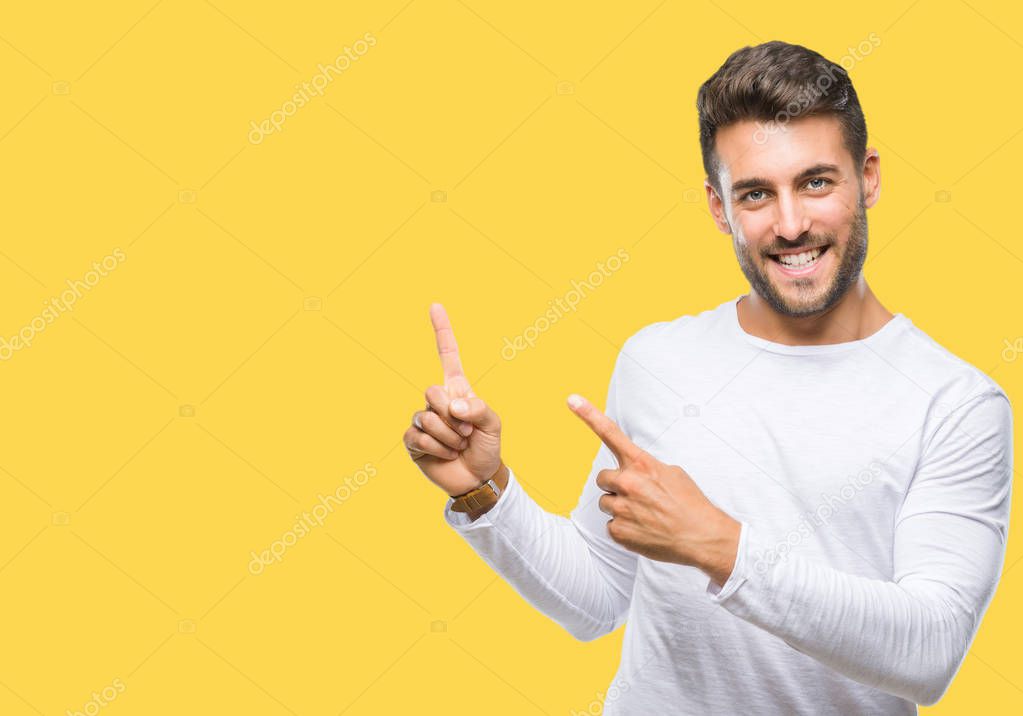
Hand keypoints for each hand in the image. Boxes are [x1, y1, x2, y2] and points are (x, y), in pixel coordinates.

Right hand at [404, 303, 502, 496]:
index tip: (435, 306)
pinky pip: (417, 437)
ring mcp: (423, 420)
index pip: (448, 355)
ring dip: (448, 437)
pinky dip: (437, 448)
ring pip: (426, 418)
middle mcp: (437, 402)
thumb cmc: (487, 448)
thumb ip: (478, 409)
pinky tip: (445, 455)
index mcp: (458, 390)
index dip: (442, 331)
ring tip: (458, 446)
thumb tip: (453, 406)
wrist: (478, 478)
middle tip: (466, 433)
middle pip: (432, 392)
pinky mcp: (412, 441)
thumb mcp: (494, 425)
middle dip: (453, 416)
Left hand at [566, 393, 739, 584]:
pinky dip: (624, 528)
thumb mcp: (672, 473)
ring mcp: (621, 508)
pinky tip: (644, 529)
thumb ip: (645, 468)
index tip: (572, 400)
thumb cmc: (690, 503)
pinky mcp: (619, 531)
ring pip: (606, 503)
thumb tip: (632, 472)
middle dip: (617, 486)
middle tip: (639, 496)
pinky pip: (611, 525)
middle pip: (604, 479)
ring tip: (646, 515)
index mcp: (641, 464)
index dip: (589, 415)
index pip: (610, 434)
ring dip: (621, 507)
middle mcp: (628, 483)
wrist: (702, 537)